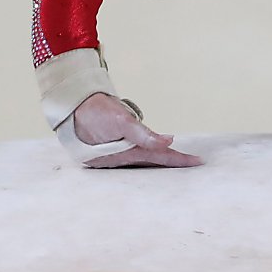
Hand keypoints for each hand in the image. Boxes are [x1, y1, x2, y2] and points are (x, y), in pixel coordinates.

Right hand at [72, 92, 202, 168]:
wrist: (72, 107)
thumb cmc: (97, 111)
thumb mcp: (121, 120)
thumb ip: (144, 134)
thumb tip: (168, 141)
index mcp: (126, 154)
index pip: (159, 158)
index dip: (179, 160)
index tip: (198, 162)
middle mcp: (121, 161)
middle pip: (153, 163)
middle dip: (172, 164)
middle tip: (193, 164)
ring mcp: (113, 159)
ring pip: (144, 161)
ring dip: (160, 161)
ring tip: (179, 161)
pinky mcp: (109, 154)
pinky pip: (134, 157)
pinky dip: (146, 157)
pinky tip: (153, 156)